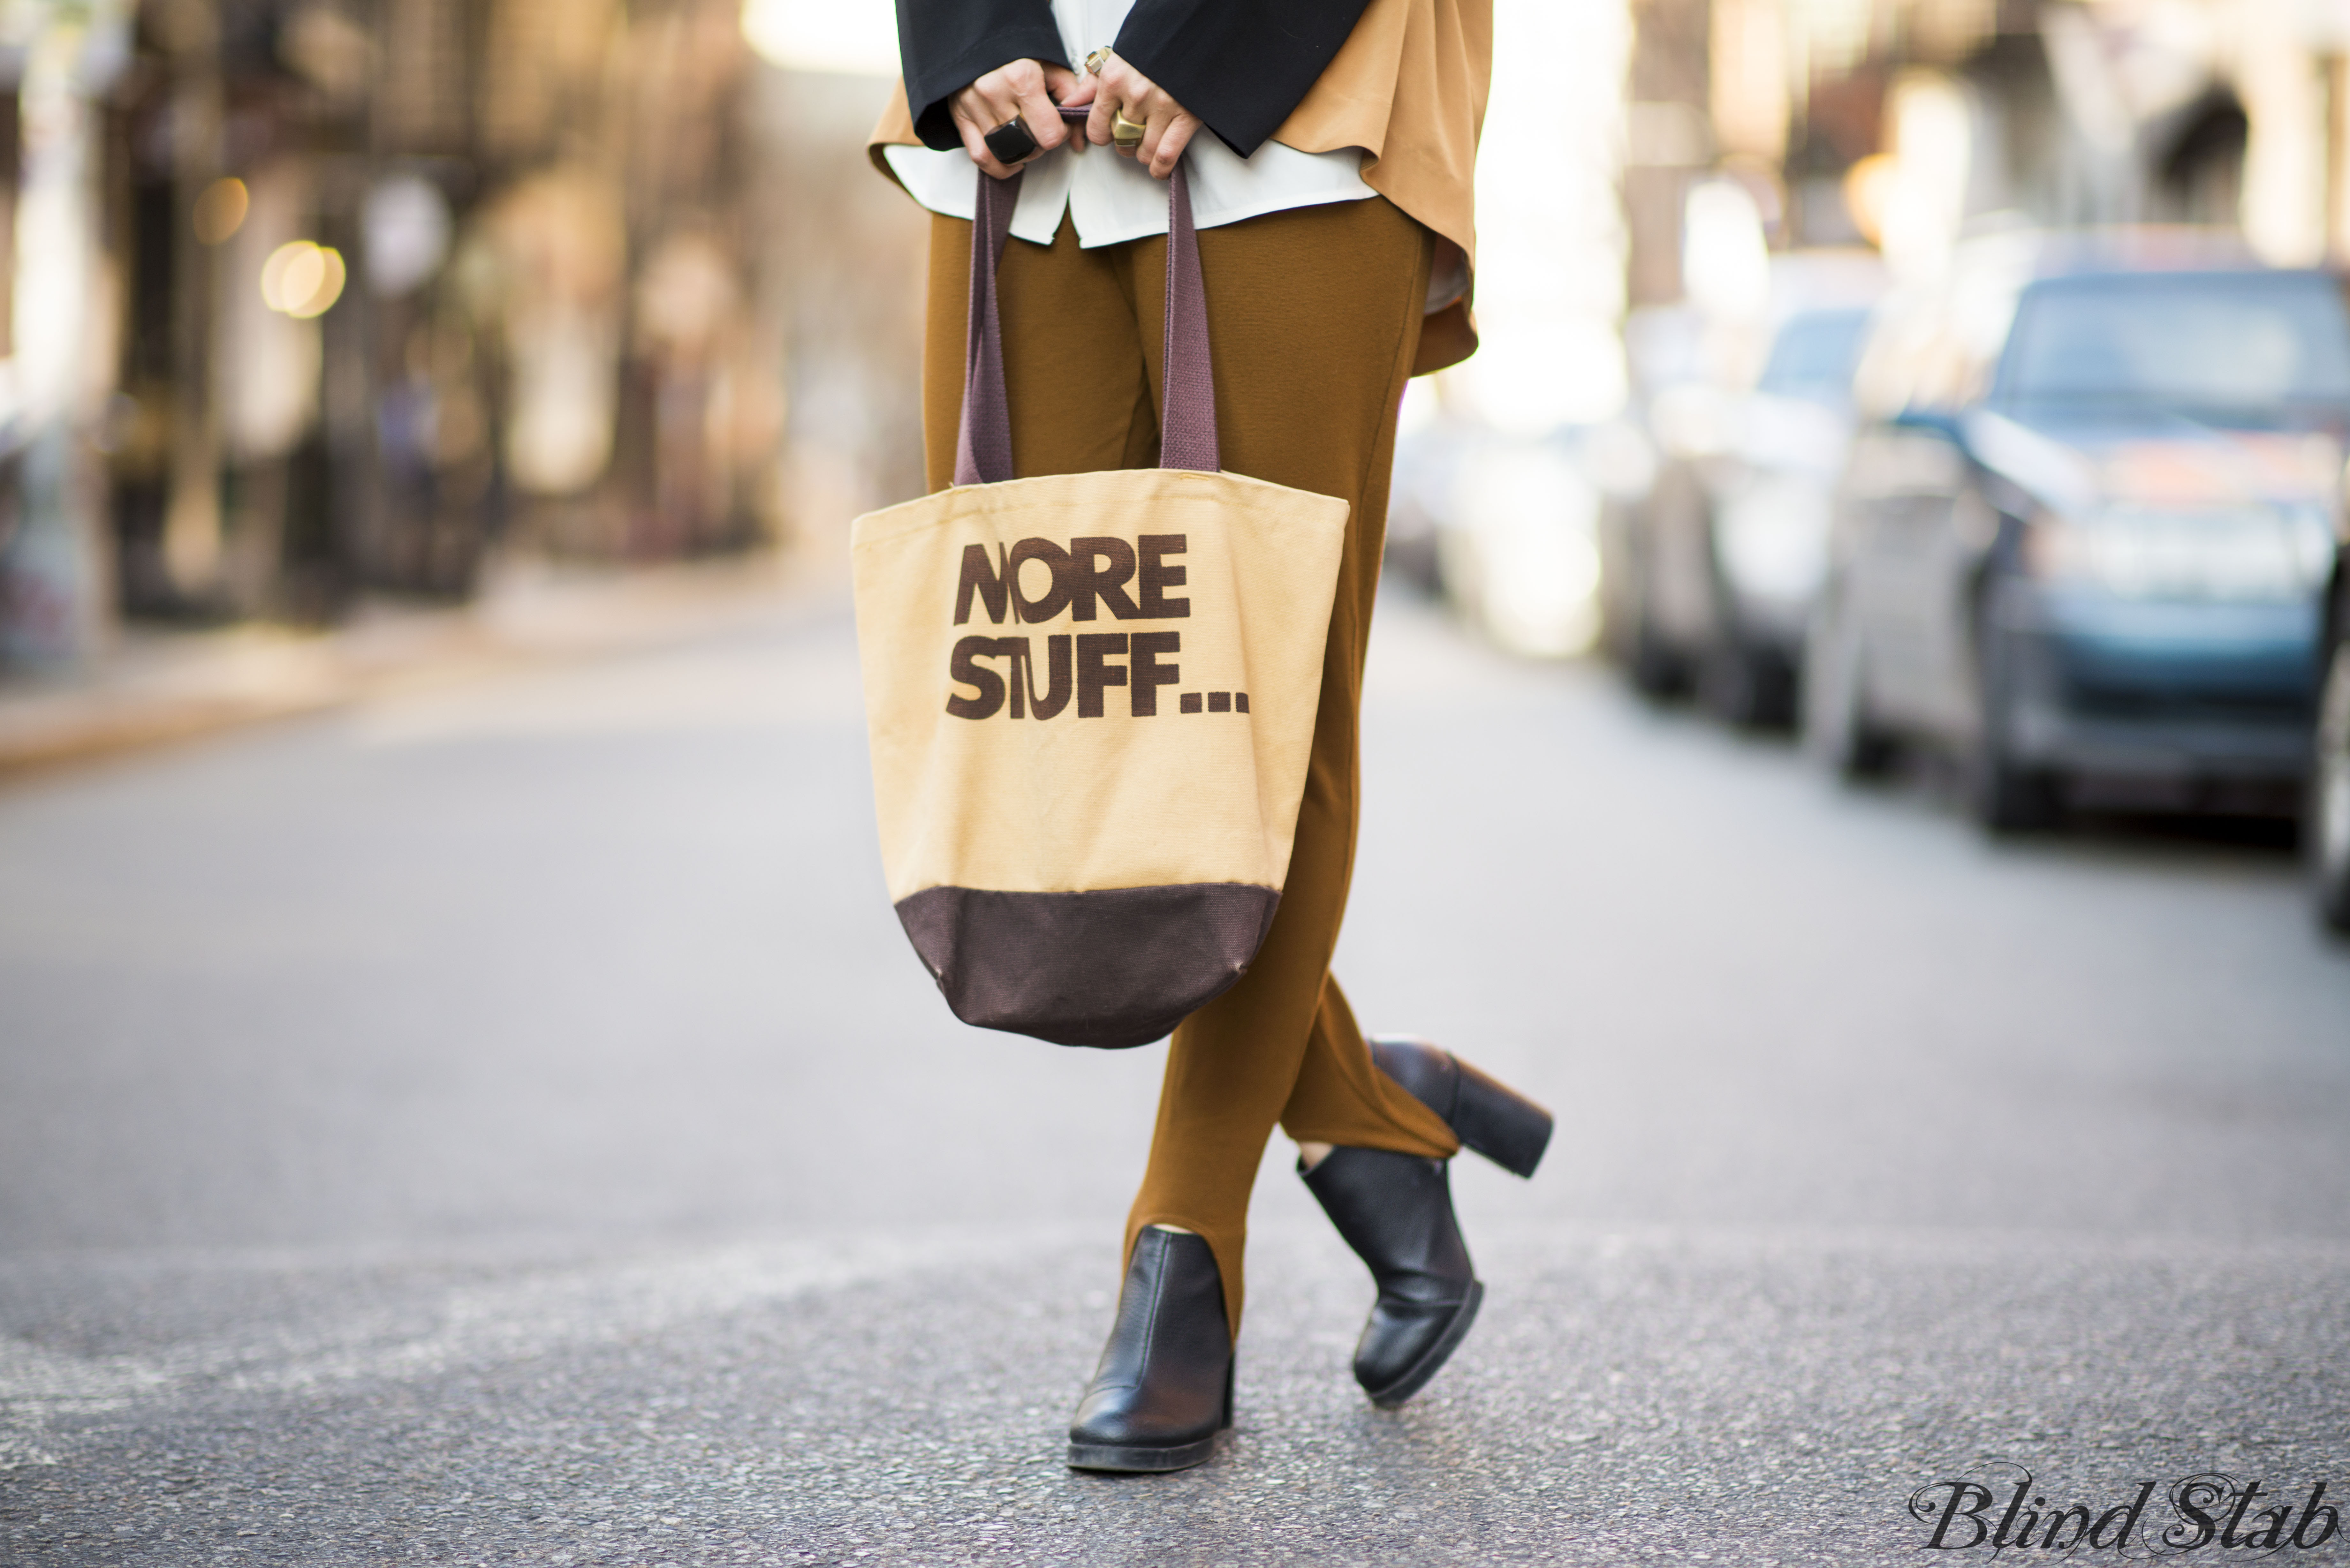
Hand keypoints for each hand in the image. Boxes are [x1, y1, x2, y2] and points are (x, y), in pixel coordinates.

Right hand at [950, 59, 1083, 179]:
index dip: (1060, 134)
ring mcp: (975, 107)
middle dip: (1041, 143)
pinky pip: (982, 157)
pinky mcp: (961, 117)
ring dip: (1022, 153)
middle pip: (1030, 147)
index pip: (1050, 134)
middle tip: (1041, 127)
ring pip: (1008, 154)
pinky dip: (999, 166)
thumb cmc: (1015, 52)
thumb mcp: (1050, 65)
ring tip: (1026, 137)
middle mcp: (995, 93)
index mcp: (1021, 78)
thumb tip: (1078, 139)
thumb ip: (1071, 97)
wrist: (978, 38)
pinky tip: (1011, 159)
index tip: (1058, 124)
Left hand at [1081, 51, 1201, 179]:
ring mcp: (1162, 106)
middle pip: (1122, 141)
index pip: (1097, 129)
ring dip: (1143, 155)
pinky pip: (1166, 155)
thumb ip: (1091, 85)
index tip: (1109, 133)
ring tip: (1147, 144)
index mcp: (1114, 80)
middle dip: (1125, 143)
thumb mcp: (1116, 59)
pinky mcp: (1186, 115)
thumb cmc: (1151, 47)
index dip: (1102, 135)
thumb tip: (1069, 105)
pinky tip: (1158, 168)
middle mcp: (1135, 94)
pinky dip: (1161, 168)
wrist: (1190, 32)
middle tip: (1132, 134)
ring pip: (1144, 152)